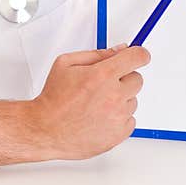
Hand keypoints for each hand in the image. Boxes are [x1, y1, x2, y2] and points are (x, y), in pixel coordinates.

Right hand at [29, 43, 149, 159]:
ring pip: (132, 101)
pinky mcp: (119, 134)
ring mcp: (118, 116)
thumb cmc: (54, 99)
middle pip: (137, 79)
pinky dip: (119, 118)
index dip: (139, 54)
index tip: (138, 55)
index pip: (137, 57)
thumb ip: (96, 54)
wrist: (46, 129)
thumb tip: (118, 50)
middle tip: (104, 84)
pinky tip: (100, 116)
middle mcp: (114, 96)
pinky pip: (130, 120)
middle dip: (123, 78)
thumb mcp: (66, 63)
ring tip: (97, 103)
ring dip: (120, 99)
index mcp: (103, 75)